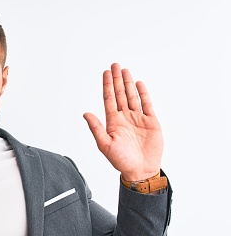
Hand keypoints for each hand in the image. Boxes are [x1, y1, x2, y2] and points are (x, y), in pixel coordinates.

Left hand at [83, 63, 162, 180]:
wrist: (141, 170)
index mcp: (113, 122)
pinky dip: (143, 94)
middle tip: (115, 65)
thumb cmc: (121, 161)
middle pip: (120, 94)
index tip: (105, 72)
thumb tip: (85, 113)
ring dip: (128, 83)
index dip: (107, 85)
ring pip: (132, 97)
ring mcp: (138, 119)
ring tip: (125, 70)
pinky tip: (138, 84)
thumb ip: (96, 128)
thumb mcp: (105, 145)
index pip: (109, 99)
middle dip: (117, 80)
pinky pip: (147, 104)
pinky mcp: (151, 122)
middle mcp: (125, 118)